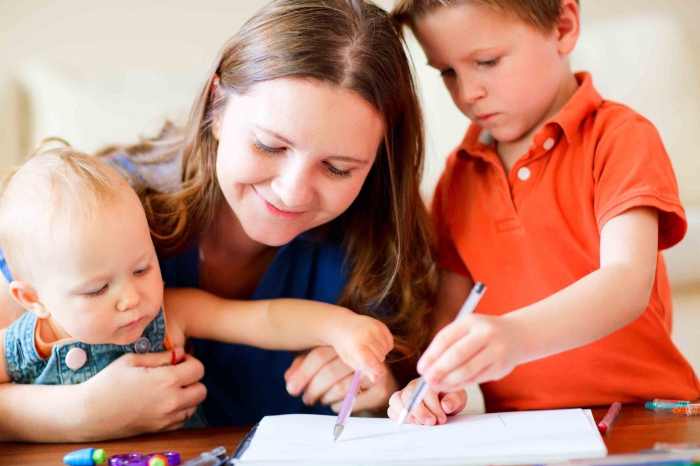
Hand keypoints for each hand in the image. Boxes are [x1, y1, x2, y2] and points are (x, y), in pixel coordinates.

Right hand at [78, 348, 205, 439]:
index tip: (178, 361)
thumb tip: (181, 353)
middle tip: (176, 375)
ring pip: (193, 406)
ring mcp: (166, 419)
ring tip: (168, 389)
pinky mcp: (159, 430)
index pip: (199, 370)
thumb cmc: (107, 382)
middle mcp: (171, 402)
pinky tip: (162, 402)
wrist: (87, 413)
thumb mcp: (132, 360)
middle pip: (201, 390)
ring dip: (187, 396)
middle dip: (192, 380)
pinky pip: (181, 420)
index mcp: (166, 381)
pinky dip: (178, 411)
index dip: (190, 362)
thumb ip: (161, 356)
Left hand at [284, 346, 398, 412]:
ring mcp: (373, 372)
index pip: (320, 355)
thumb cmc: (347, 372)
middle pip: (329, 372)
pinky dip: (338, 405)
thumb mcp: (326, 364)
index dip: (303, 372)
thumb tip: (289, 381)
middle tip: (306, 399)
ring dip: (325, 398)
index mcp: (346, 344)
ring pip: (340, 388)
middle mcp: (362, 355)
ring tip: (321, 400)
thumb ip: (306, 367)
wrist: (381, 381)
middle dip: (312, 388)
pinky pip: (352, 401)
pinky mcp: (380, 391)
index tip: (291, 388)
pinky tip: (335, 404)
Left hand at [330, 314, 393, 381]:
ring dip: (381, 353)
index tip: (377, 373)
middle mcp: (366, 336)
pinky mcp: (381, 325)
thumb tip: (376, 379)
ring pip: (386, 350)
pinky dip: (386, 346)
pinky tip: (377, 344)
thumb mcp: (349, 359)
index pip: (371, 362)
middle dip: (377, 361)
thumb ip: (363, 369)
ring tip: (371, 350)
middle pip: (380, 357)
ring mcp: (374, 329)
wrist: (342, 324)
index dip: (376, 370)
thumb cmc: (345, 345)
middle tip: (369, 357)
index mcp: (355, 346)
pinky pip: (390, 342)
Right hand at [387, 377, 466, 425]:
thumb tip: (446, 405)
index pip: (425, 391)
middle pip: (408, 395)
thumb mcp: (458, 397)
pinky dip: (398, 418)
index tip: (441, 419)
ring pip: (395, 400)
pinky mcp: (398, 405)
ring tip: (419, 424)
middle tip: (431, 422)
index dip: (433, 406)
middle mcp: (413, 386)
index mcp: (427, 381)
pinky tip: (412, 423)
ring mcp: (403, 394)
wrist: (444, 401)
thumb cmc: (449, 398)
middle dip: (419, 411)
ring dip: (406, 414)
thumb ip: (454, 400)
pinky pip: (391, 410)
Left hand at [418, 314, 520, 391]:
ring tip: (436, 386)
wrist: (516, 335)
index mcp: (471, 321)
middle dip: (439, 370)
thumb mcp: (466, 328)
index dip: (431, 355)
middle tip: (427, 380)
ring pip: (467, 369)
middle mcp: (485, 333)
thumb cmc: (482, 333)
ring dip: (449, 380)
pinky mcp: (501, 367)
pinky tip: (451, 386)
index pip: (446, 338)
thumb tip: (426, 366)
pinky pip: (477, 378)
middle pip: (457, 354)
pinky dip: (461, 384)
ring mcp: (496, 350)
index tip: (421, 368)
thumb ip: (448, 343)